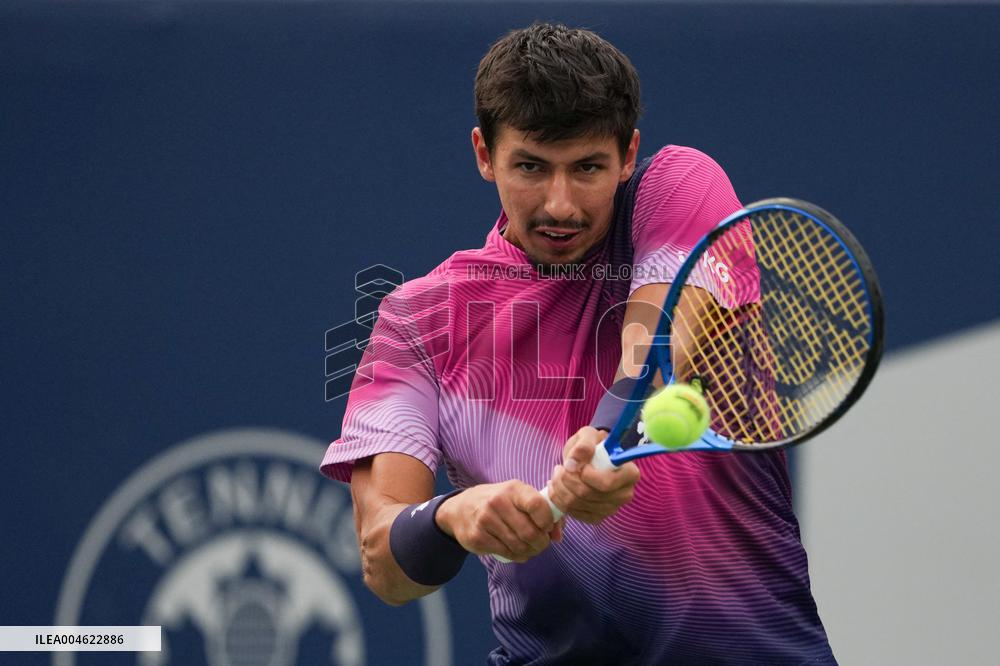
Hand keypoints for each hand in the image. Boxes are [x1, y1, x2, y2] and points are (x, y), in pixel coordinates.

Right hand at [435, 481, 563, 562]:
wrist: (461, 508)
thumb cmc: (499, 502)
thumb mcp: (519, 498)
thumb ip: (544, 513)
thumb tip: (558, 536)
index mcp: (513, 489)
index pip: (538, 505)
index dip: (548, 521)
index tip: (547, 527)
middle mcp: (498, 502)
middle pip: (530, 533)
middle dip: (542, 543)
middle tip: (541, 544)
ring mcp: (485, 520)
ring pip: (519, 546)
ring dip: (530, 551)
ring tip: (529, 547)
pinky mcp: (478, 537)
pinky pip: (507, 553)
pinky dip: (517, 556)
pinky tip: (517, 551)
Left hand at [547, 426, 639, 523]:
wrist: (591, 459)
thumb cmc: (593, 445)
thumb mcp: (588, 435)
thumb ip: (583, 445)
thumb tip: (573, 462)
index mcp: (629, 473)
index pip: (607, 483)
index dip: (586, 475)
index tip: (574, 463)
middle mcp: (624, 494)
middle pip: (588, 494)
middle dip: (567, 480)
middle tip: (559, 468)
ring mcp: (611, 508)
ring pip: (577, 504)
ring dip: (560, 488)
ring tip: (557, 474)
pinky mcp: (597, 516)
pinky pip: (574, 513)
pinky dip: (559, 500)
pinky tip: (557, 487)